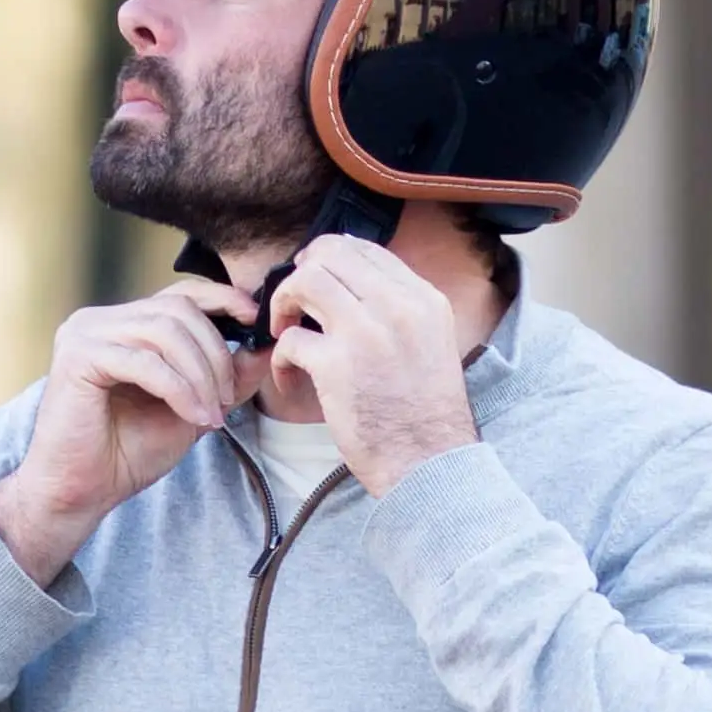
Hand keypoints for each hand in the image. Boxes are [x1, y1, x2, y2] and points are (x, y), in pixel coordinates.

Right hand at [0, 282, 268, 584]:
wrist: (79, 493)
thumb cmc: (127, 454)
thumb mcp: (193, 409)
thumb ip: (226, 379)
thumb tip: (267, 348)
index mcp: (122, 326)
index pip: (179, 294)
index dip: (223, 299)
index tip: (256, 323)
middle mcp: (99, 320)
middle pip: (178, 310)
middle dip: (215, 353)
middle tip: (229, 398)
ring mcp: (84, 333)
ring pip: (165, 332)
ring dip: (201, 374)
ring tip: (212, 413)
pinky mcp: (78, 356)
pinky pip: (145, 361)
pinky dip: (179, 389)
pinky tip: (194, 417)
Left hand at [269, 236, 479, 493]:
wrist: (429, 463)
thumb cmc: (424, 414)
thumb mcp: (430, 344)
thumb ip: (399, 311)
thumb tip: (352, 285)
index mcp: (423, 299)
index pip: (364, 248)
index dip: (327, 259)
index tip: (315, 286)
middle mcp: (397, 307)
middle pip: (329, 253)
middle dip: (300, 276)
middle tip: (292, 307)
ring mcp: (365, 333)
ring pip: (305, 281)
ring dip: (283, 305)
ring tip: (284, 333)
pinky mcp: (336, 366)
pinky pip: (289, 339)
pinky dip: (280, 360)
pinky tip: (291, 381)